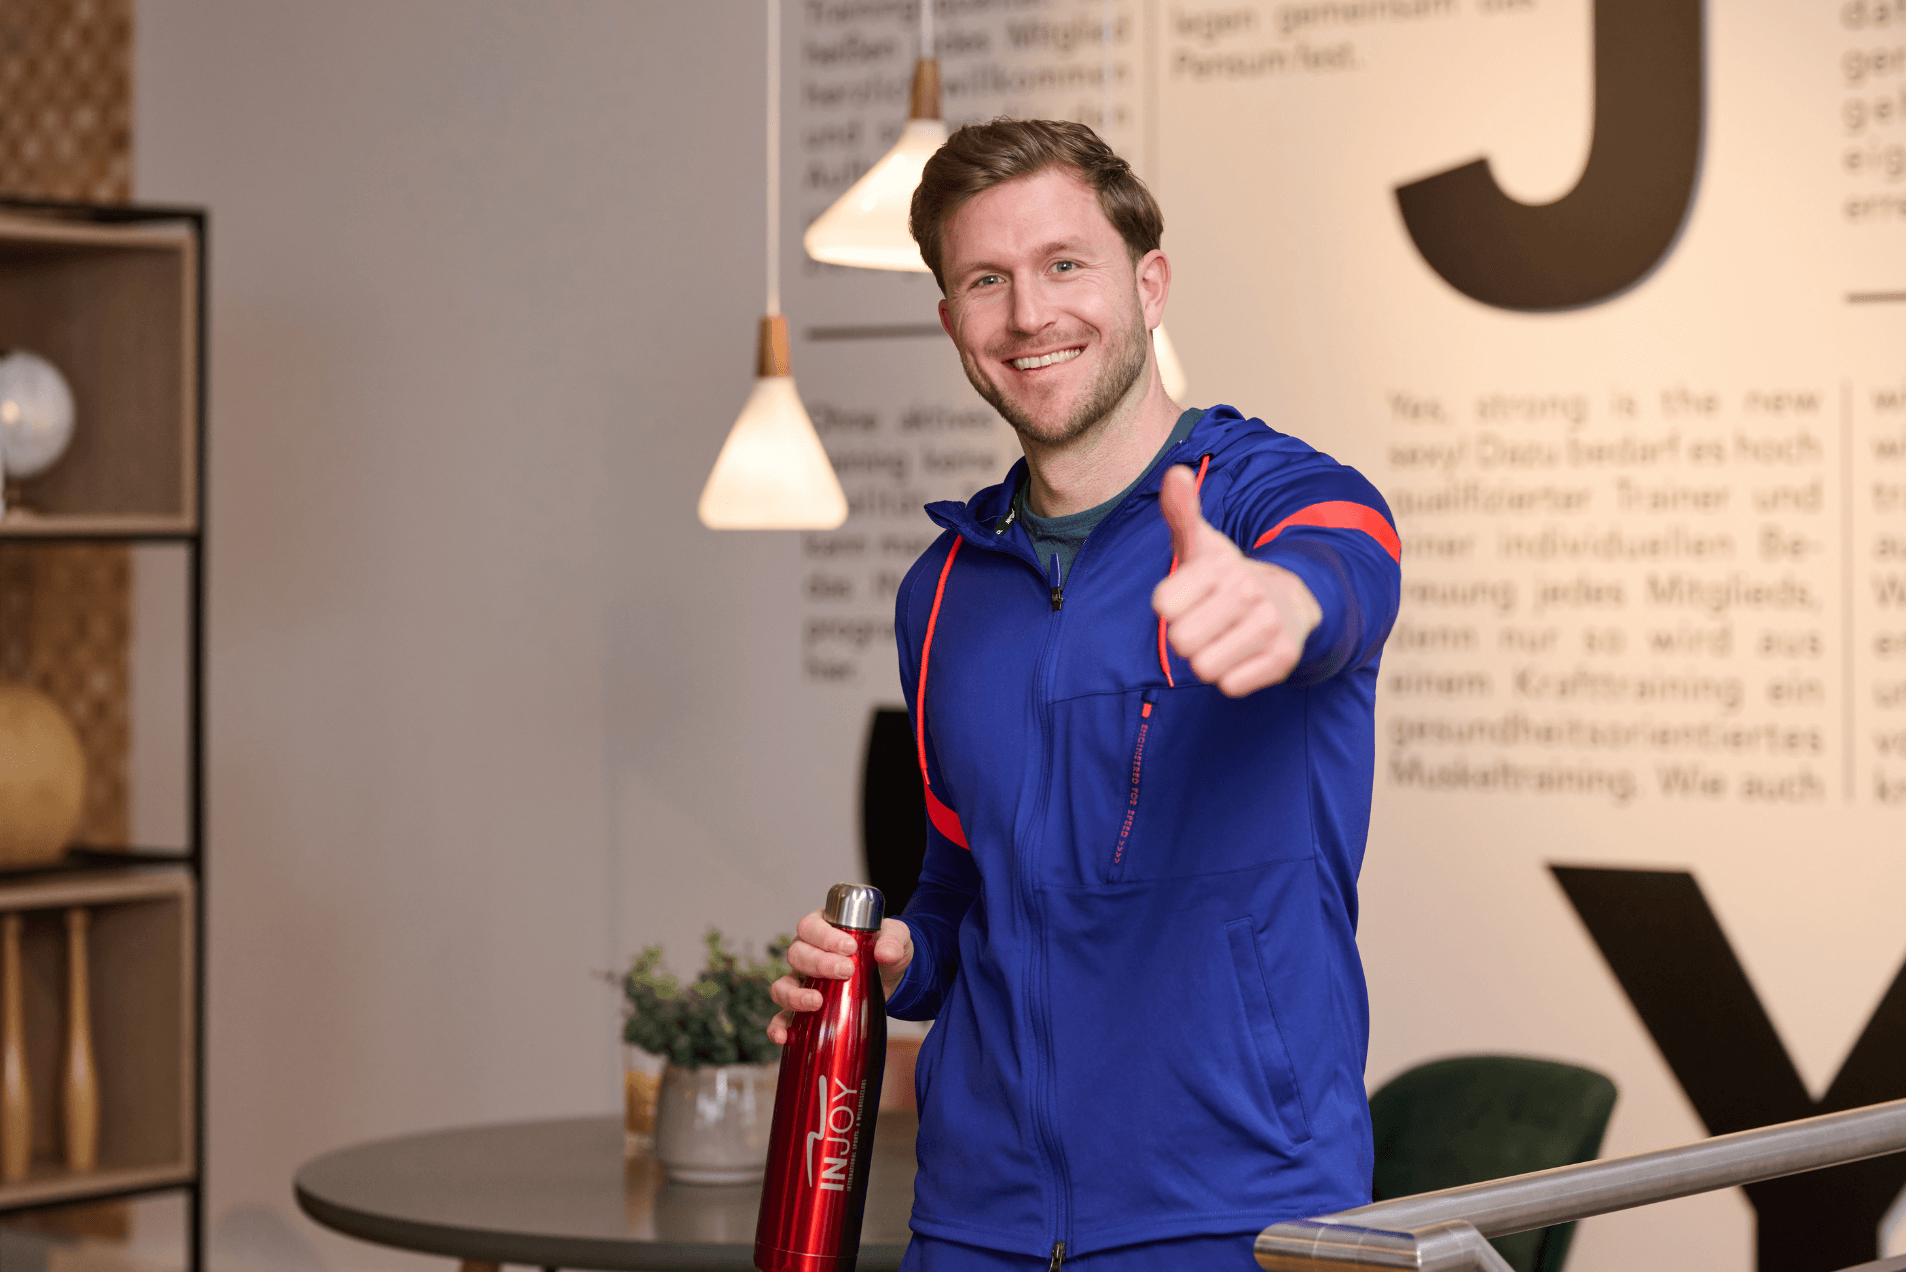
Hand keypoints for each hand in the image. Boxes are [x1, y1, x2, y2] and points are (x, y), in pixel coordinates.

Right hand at [766, 910, 913, 1044]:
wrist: (891, 977)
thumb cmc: (885, 948)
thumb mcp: (896, 937)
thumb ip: (893, 940)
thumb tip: (885, 954)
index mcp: (824, 927)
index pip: (811, 927)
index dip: (825, 937)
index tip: (849, 948)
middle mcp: (807, 951)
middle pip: (796, 954)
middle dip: (819, 964)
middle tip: (846, 971)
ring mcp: (802, 981)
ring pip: (783, 986)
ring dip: (795, 995)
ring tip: (816, 1003)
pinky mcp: (805, 1007)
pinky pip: (783, 1017)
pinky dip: (779, 1026)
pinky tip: (784, 1036)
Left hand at [1151, 465, 1321, 696]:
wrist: (1289, 598)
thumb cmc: (1228, 576)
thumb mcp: (1203, 544)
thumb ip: (1181, 513)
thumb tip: (1175, 473)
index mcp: (1222, 565)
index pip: (1164, 607)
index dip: (1172, 606)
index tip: (1191, 595)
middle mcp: (1249, 591)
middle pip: (1181, 641)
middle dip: (1188, 636)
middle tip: (1209, 620)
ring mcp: (1269, 626)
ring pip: (1205, 667)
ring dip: (1209, 657)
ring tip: (1225, 636)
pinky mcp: (1283, 658)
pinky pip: (1231, 686)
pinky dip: (1231, 676)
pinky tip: (1243, 653)